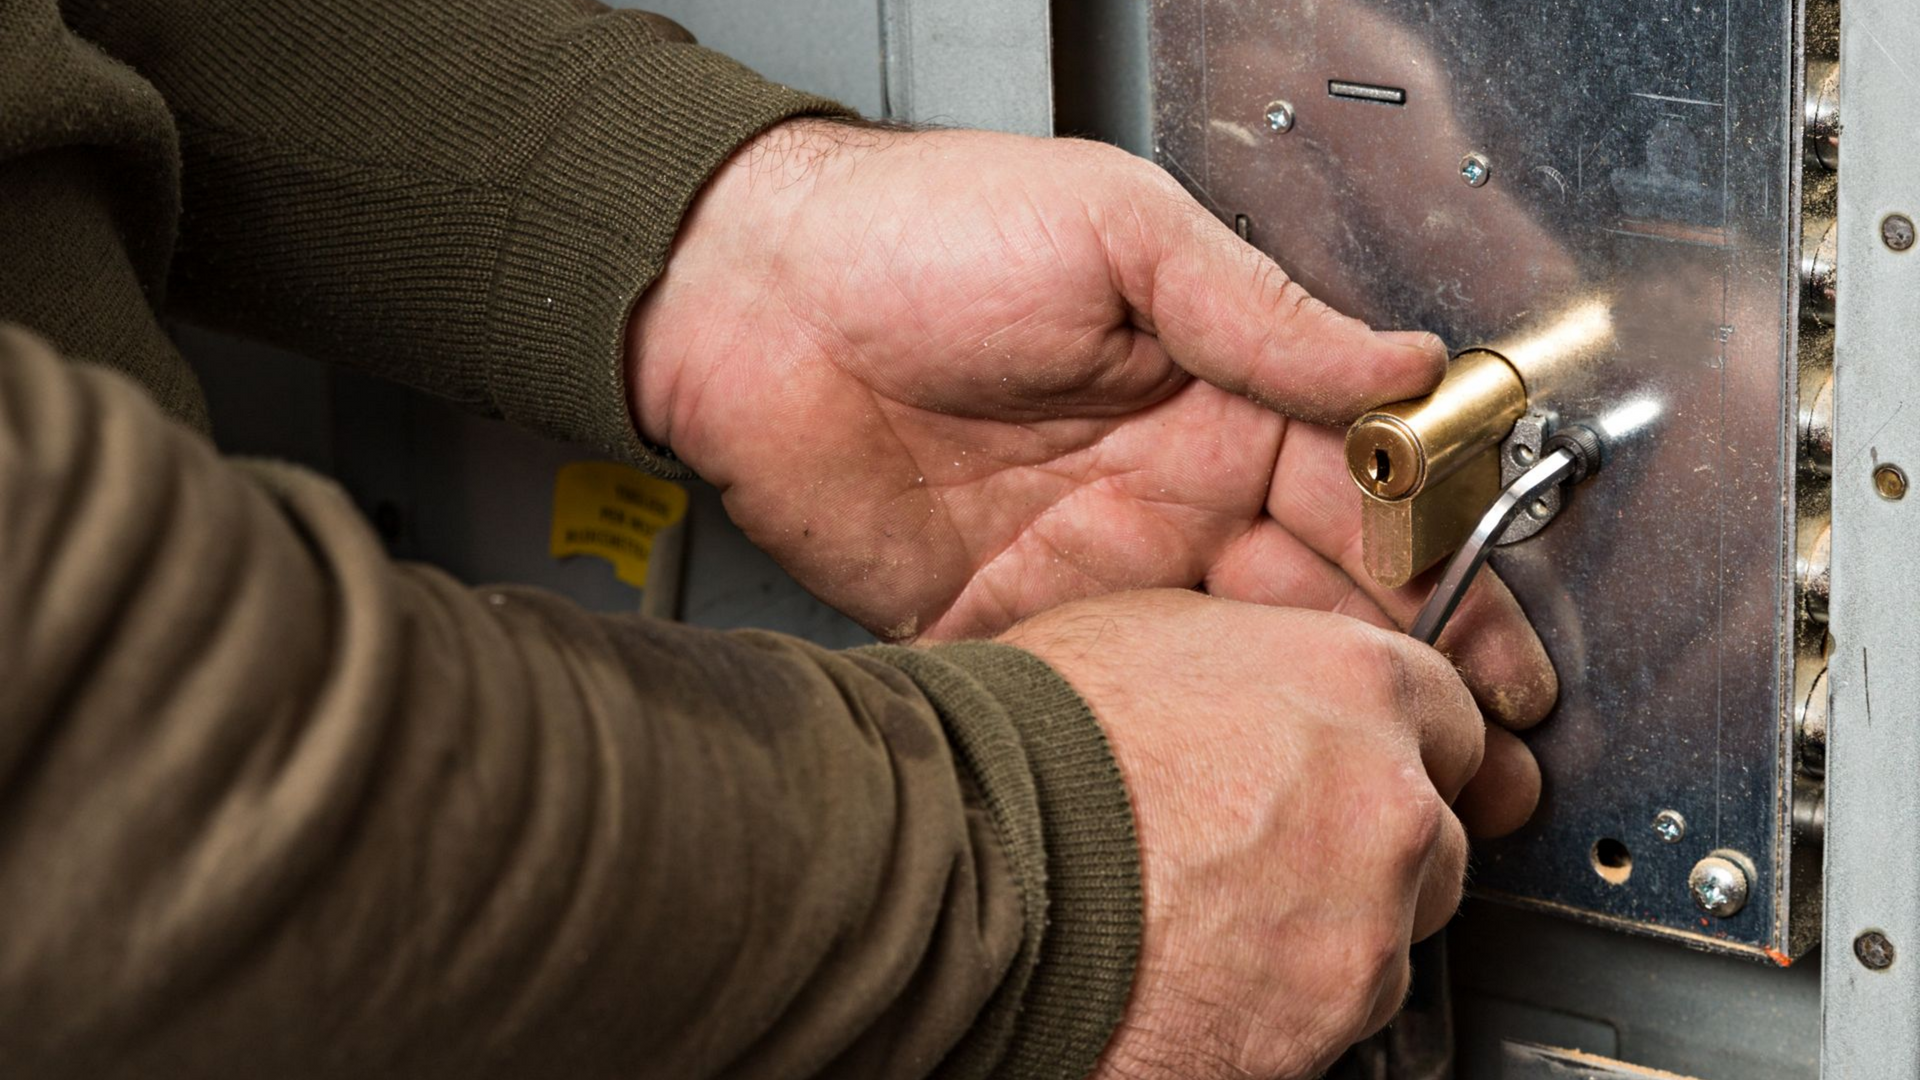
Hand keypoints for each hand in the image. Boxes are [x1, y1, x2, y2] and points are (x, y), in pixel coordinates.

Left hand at [631, 120, 1554, 726]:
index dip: (1434, 563)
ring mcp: (1095, 562)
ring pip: (1232, 665)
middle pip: (1319, 596)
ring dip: (1311, 724)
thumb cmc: (915, 231)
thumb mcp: (1117, 231)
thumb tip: (1398, 362)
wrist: (746, 303)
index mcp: (1213, 387)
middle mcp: (1167, 483)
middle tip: (1485, 746)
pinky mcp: (1012, 627)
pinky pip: (1120, 698)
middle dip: (1408, 670)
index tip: (1494, 636)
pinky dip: (1183, 745)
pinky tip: (1240, 784)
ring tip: (1390, 787)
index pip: (1359, 488)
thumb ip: (1260, 312)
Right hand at [1000, 590, 1538, 1079]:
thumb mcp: (1152, 632)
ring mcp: (1365, 924)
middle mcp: (1387, 802)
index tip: (1368, 765)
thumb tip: (1263, 688)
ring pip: (1390, 935)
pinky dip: (1284, 1002)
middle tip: (1271, 849)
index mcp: (1355, 682)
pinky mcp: (1325, 1027)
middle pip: (1433, 834)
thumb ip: (1256, 663)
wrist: (971, 866)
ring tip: (1216, 914)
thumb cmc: (1033, 746)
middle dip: (1371, 846)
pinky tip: (1201, 967)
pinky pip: (1335, 1014)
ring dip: (1329, 929)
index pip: (1452, 716)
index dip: (1398, 744)